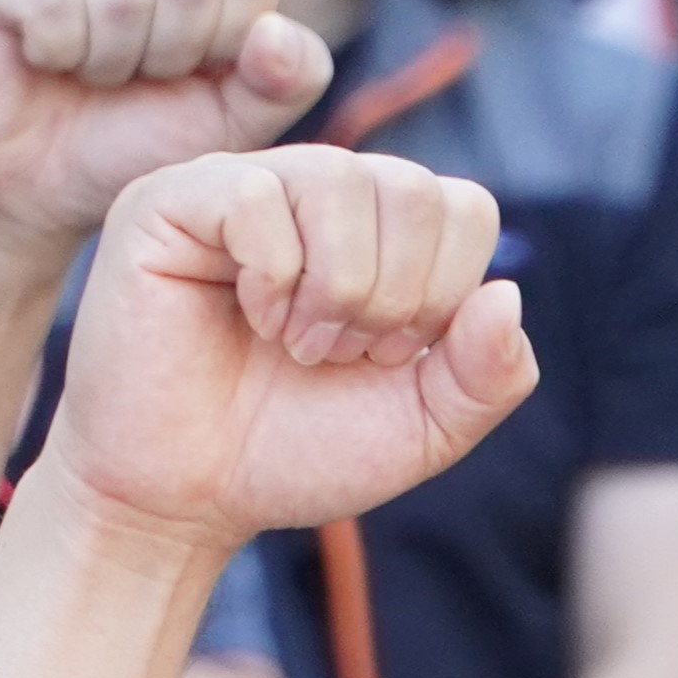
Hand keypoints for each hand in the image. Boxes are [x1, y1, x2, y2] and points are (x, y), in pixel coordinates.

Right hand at [0, 0, 333, 257]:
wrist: (31, 187)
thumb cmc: (133, 143)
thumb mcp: (234, 122)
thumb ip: (287, 79)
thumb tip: (275, 30)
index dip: (224, 42)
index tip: (185, 74)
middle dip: (168, 53)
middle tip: (129, 77)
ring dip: (108, 60)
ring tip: (84, 70)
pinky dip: (56, 51)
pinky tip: (42, 56)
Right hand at [44, 148, 538, 547]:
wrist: (190, 498)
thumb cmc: (299, 451)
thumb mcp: (425, 427)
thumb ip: (489, 374)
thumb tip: (508, 294)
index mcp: (384, 231)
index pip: (464, 208)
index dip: (445, 294)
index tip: (391, 356)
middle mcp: (318, 192)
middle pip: (412, 188)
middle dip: (394, 298)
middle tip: (337, 354)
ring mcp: (243, 187)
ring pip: (338, 178)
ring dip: (334, 288)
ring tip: (296, 343)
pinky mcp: (169, 200)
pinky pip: (253, 195)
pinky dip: (270, 275)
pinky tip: (249, 317)